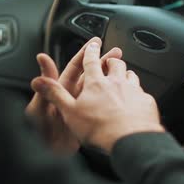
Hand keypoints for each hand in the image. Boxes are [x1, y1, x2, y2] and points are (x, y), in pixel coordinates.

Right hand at [31, 39, 163, 152]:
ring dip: (127, 74)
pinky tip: (137, 99)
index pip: (91, 61)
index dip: (91, 51)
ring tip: (124, 75)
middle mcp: (116, 82)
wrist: (130, 138)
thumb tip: (38, 81)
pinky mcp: (146, 101)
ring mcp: (134, 90)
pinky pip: (143, 92)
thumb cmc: (98, 128)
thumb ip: (55, 94)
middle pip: (116, 65)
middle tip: (111, 59)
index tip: (93, 44)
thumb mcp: (69, 112)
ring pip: (131, 75)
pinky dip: (139, 93)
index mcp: (96, 83)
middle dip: (112, 60)